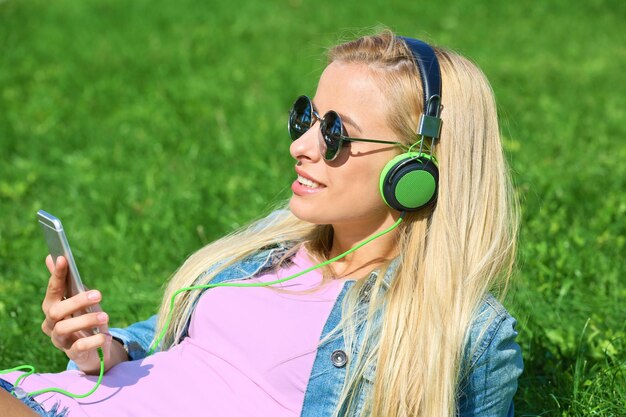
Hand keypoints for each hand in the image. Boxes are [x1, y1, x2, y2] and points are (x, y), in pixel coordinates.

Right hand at [40, 255, 115, 373]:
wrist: (94, 348)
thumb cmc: (84, 318)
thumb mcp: (80, 299)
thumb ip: (67, 282)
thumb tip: (52, 256)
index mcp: (52, 307)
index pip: (53, 290)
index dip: (56, 275)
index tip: (63, 259)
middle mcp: (51, 323)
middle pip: (56, 311)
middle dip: (77, 301)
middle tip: (99, 294)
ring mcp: (60, 340)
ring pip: (64, 328)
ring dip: (86, 320)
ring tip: (105, 317)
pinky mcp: (72, 354)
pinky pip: (78, 348)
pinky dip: (92, 341)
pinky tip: (104, 336)